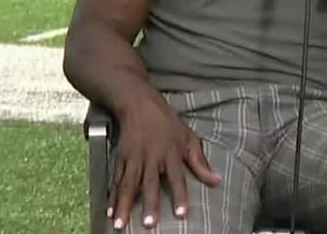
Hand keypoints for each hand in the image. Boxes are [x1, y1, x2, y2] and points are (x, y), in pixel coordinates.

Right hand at [109, 93, 220, 229]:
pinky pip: (116, 180)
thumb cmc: (167, 122)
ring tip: (119, 225)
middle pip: (149, 184)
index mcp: (171, 153)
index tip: (181, 214)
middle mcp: (151, 157)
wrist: (139, 103)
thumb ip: (200, 162)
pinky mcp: (121, 158)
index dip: (180, 196)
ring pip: (128, 185)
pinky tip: (109, 211)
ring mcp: (134, 158)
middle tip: (149, 224)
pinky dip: (112, 196)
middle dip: (149, 204)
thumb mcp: (188, 138)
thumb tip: (217, 181)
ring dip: (124, 205)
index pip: (177, 178)